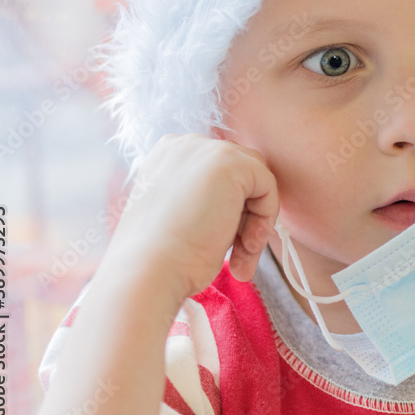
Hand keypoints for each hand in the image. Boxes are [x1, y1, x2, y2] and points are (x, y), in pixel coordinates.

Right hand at [103, 133, 279, 302]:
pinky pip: (268, 187)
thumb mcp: (181, 216)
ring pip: (257, 182)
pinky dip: (265, 219)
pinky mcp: (231, 161)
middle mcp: (186, 144)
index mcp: (168, 155)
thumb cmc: (161, 257)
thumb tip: (243, 206)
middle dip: (245, 218)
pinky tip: (246, 245)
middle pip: (241, 175)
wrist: (147, 271)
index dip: (229, 212)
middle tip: (238, 255)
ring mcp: (207, 149)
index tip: (226, 246)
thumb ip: (207, 199)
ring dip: (255, 223)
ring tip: (241, 258)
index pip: (219, 175)